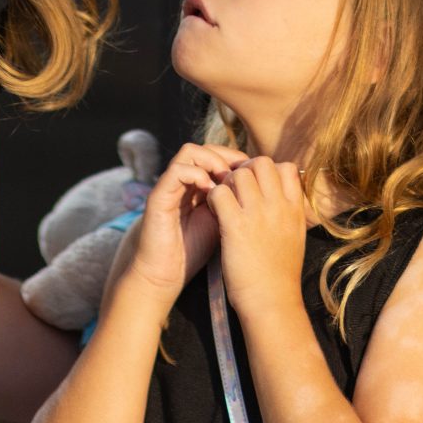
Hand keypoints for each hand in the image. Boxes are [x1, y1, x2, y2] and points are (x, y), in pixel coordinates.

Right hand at [119, 142, 246, 308]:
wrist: (166, 274)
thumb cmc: (195, 249)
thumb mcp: (224, 220)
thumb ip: (235, 201)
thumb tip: (263, 188)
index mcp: (199, 185)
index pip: (218, 155)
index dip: (237, 159)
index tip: (254, 173)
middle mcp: (183, 181)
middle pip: (205, 148)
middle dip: (226, 156)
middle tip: (242, 172)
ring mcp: (170, 185)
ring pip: (189, 151)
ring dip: (211, 160)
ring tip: (225, 179)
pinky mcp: (158, 196)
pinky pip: (176, 170)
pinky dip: (195, 173)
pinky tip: (210, 189)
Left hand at [209, 157, 310, 324]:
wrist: (272, 302)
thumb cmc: (280, 274)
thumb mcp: (295, 236)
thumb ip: (289, 212)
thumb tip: (283, 196)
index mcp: (295, 208)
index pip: (285, 167)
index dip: (267, 171)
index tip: (257, 186)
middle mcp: (279, 206)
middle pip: (260, 163)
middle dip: (244, 170)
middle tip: (235, 189)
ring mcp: (258, 214)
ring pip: (238, 174)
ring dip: (226, 183)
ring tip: (223, 201)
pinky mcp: (236, 225)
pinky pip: (220, 193)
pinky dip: (213, 197)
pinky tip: (214, 211)